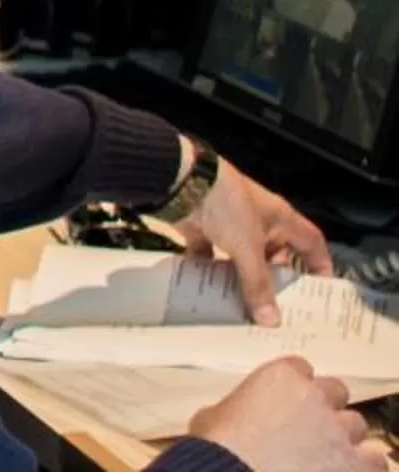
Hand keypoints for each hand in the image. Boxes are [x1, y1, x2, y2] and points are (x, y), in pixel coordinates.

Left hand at [181, 152, 336, 325]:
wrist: (181, 182)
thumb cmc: (228, 207)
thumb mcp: (248, 247)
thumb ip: (257, 284)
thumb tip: (271, 322)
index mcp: (281, 219)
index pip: (311, 243)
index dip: (320, 265)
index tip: (321, 292)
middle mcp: (259, 221)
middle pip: (275, 254)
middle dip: (276, 280)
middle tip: (278, 309)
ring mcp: (229, 223)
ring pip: (241, 257)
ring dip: (241, 279)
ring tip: (246, 309)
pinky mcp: (203, 228)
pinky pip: (210, 254)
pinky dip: (211, 271)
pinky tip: (210, 294)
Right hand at [185, 356, 385, 469]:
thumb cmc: (217, 448)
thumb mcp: (210, 418)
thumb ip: (231, 409)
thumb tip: (227, 417)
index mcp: (278, 378)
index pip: (300, 367)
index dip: (294, 385)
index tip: (288, 398)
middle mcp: (314, 398)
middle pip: (336, 391)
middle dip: (326, 406)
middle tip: (310, 425)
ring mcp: (338, 432)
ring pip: (357, 424)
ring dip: (344, 436)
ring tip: (330, 452)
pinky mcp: (355, 464)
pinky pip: (375, 460)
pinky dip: (363, 464)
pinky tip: (346, 469)